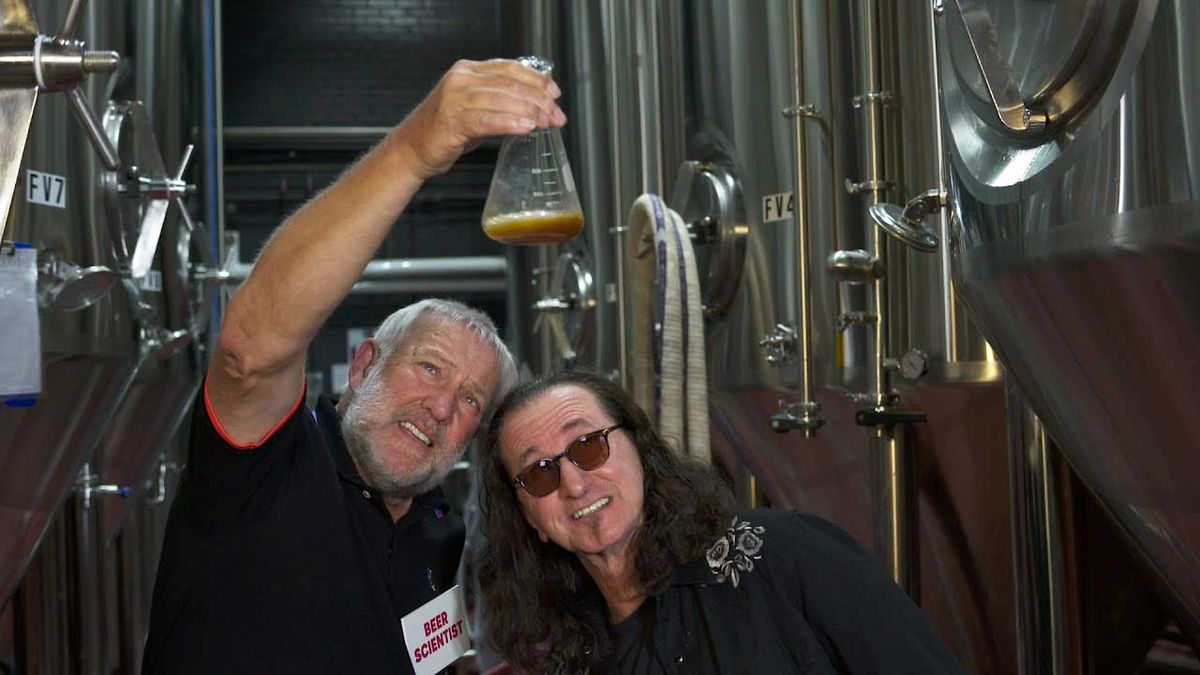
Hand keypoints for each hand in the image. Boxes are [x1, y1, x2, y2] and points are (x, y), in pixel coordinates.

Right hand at [391, 59, 566, 179]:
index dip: (536, 79)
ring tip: (546, 123)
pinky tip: (526, 128)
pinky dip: (510, 123)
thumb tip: (537, 107)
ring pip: (501, 99)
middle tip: (556, 115)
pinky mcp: (452, 121)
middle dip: (538, 100)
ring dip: (529, 112)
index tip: (555, 93)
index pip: (510, 67)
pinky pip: (487, 120)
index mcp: (468, 70)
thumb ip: (500, 101)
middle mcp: (461, 79)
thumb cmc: (446, 130)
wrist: (412, 149)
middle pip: (509, 84)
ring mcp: (454, 99)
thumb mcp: (476, 107)